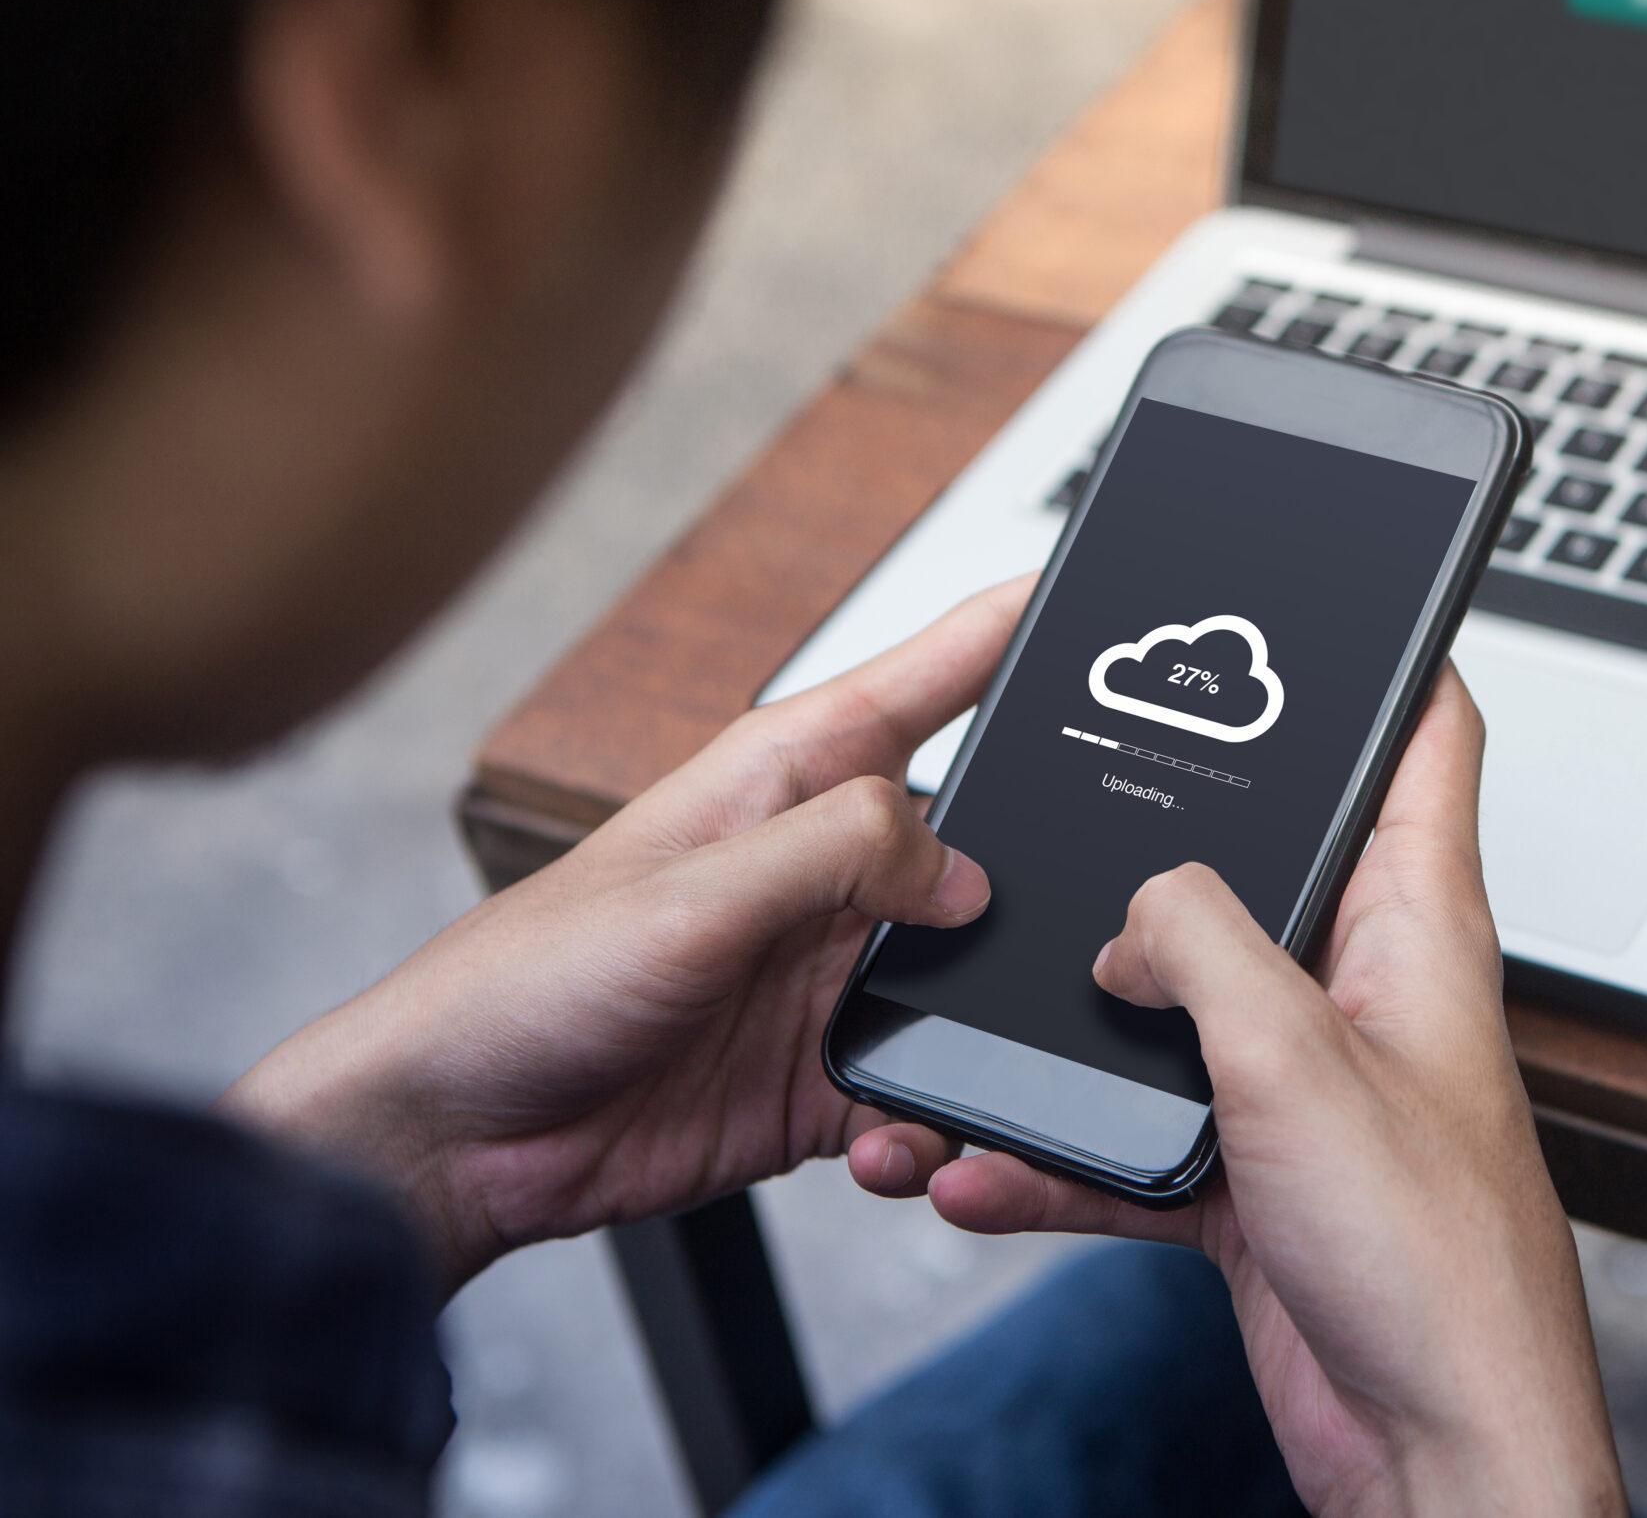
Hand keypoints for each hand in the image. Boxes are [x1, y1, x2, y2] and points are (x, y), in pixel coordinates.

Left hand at [224, 579, 1029, 1289]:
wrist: (450, 1140)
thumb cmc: (520, 982)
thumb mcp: (693, 891)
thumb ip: (838, 852)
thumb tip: (966, 871)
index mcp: (790, 779)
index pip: (935, 675)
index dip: (1019, 628)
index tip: (1107, 591)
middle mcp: (825, 869)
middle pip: (987, 840)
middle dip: (1049, 870)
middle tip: (1110, 908)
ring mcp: (831, 974)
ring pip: (974, 979)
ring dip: (991, 1024)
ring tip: (987, 1057)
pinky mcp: (826, 1075)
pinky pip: (928, 1089)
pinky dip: (939, 1120)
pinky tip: (906, 1139)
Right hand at [850, 672, 1625, 1517]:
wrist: (1437, 1451)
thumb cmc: (1434, 1265)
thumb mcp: (1293, 1055)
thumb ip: (1199, 943)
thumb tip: (1136, 910)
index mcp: (1413, 926)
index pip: (1427, 743)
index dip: (1384, 662)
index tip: (1322, 606)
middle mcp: (1360, 993)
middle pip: (1259, 869)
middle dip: (1154, 849)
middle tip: (1072, 809)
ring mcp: (1304, 1087)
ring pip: (1170, 1013)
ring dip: (1075, 1034)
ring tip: (988, 1040)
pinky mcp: (1255, 1178)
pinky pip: (1134, 1138)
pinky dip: (1058, 1155)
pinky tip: (986, 1168)